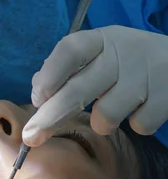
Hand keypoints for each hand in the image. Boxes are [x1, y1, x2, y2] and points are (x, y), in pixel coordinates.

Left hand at [22, 25, 167, 146]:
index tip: (36, 100)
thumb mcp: (98, 57)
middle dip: (50, 117)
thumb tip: (38, 95)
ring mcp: (147, 72)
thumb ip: (66, 72)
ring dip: (102, 123)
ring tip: (111, 112)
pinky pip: (139, 125)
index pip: (69, 50)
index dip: (49, 76)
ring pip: (107, 114)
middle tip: (31, 137)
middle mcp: (123, 51)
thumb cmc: (124, 64)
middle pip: (79, 88)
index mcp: (100, 40)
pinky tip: (141, 109)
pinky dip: (137, 125)